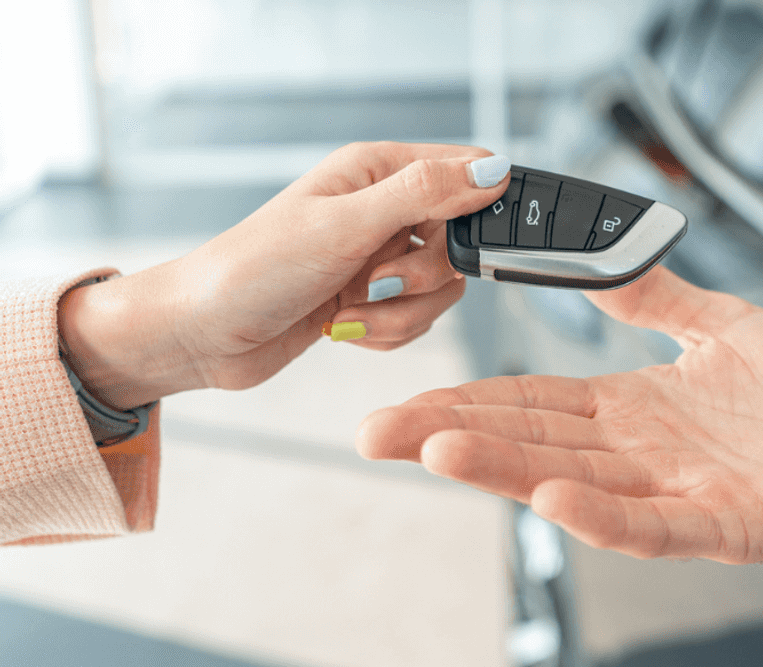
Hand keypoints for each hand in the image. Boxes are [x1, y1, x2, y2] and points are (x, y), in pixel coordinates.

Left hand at [58, 142, 509, 408]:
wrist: (202, 335)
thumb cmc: (254, 269)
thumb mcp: (347, 225)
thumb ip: (425, 195)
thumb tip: (494, 171)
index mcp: (378, 169)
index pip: (466, 171)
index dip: (475, 208)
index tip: (453, 244)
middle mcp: (384, 208)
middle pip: (460, 242)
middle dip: (425, 277)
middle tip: (376, 280)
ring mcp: (378, 256)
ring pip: (443, 289)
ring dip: (403, 313)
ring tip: (352, 310)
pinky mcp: (372, 298)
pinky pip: (418, 319)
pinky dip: (389, 331)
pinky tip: (346, 325)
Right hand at [356, 266, 762, 566]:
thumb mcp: (721, 326)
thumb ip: (655, 297)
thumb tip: (599, 260)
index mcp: (634, 411)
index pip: (534, 405)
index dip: (468, 401)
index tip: (404, 401)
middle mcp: (644, 456)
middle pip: (534, 444)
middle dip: (455, 437)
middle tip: (380, 432)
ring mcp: (680, 493)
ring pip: (576, 483)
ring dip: (507, 472)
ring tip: (438, 455)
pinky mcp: (728, 524)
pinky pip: (657, 524)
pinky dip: (606, 515)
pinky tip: (557, 500)